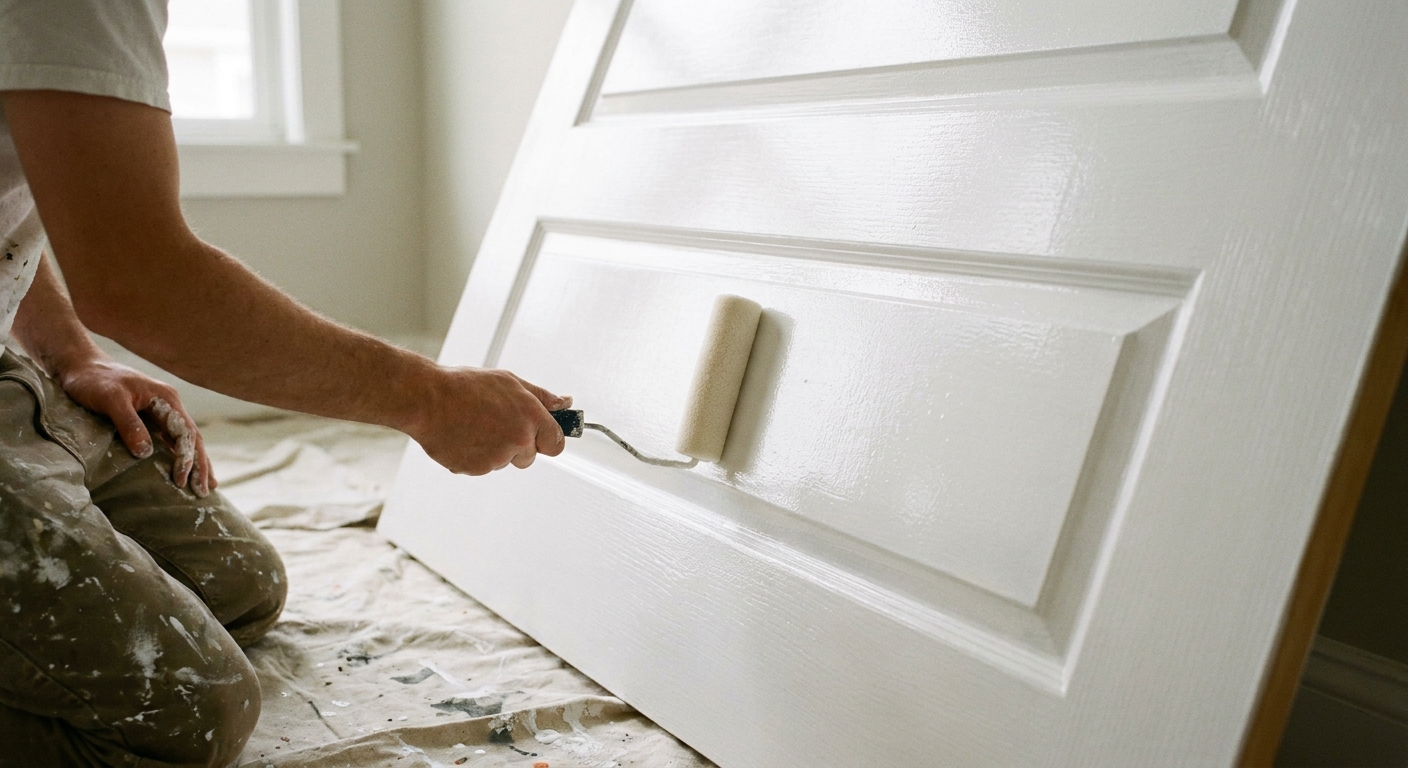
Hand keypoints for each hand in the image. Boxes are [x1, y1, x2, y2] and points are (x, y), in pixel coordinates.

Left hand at [57, 355, 213, 495]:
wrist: (79, 365)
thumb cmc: (94, 380)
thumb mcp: (111, 399)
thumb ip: (129, 424)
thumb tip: (145, 453)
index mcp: (166, 399)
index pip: (186, 433)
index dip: (186, 458)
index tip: (181, 481)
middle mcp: (169, 406)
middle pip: (193, 438)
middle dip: (201, 465)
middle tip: (205, 492)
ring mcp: (160, 412)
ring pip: (185, 441)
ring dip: (195, 463)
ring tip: (205, 486)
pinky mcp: (148, 418)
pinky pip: (171, 440)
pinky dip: (180, 456)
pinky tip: (184, 469)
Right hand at [408, 367, 570, 475]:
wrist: (427, 399)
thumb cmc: (465, 386)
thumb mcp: (510, 382)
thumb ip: (542, 397)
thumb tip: (565, 403)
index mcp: (530, 417)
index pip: (556, 443)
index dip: (547, 439)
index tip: (540, 436)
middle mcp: (518, 440)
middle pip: (529, 457)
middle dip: (517, 445)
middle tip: (495, 423)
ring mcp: (496, 458)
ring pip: (503, 462)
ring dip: (494, 450)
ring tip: (474, 425)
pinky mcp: (475, 469)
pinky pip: (482, 467)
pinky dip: (474, 456)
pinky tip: (463, 435)